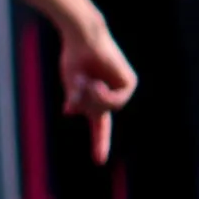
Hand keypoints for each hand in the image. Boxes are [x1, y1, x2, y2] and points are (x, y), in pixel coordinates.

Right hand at [57, 21, 135, 162]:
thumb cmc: (75, 57)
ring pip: (108, 109)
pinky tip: (96, 84)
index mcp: (97, 99)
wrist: (84, 38)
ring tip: (85, 83)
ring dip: (93, 100)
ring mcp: (122, 89)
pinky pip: (116, 100)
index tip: (99, 161)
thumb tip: (70, 112)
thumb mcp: (71, 83)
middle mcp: (112, 96)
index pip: (100, 126)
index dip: (99, 142)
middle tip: (75, 91)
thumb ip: (75, 98)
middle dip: (85, 105)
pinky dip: (103, 95)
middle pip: (99, 115)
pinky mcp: (129, 82)